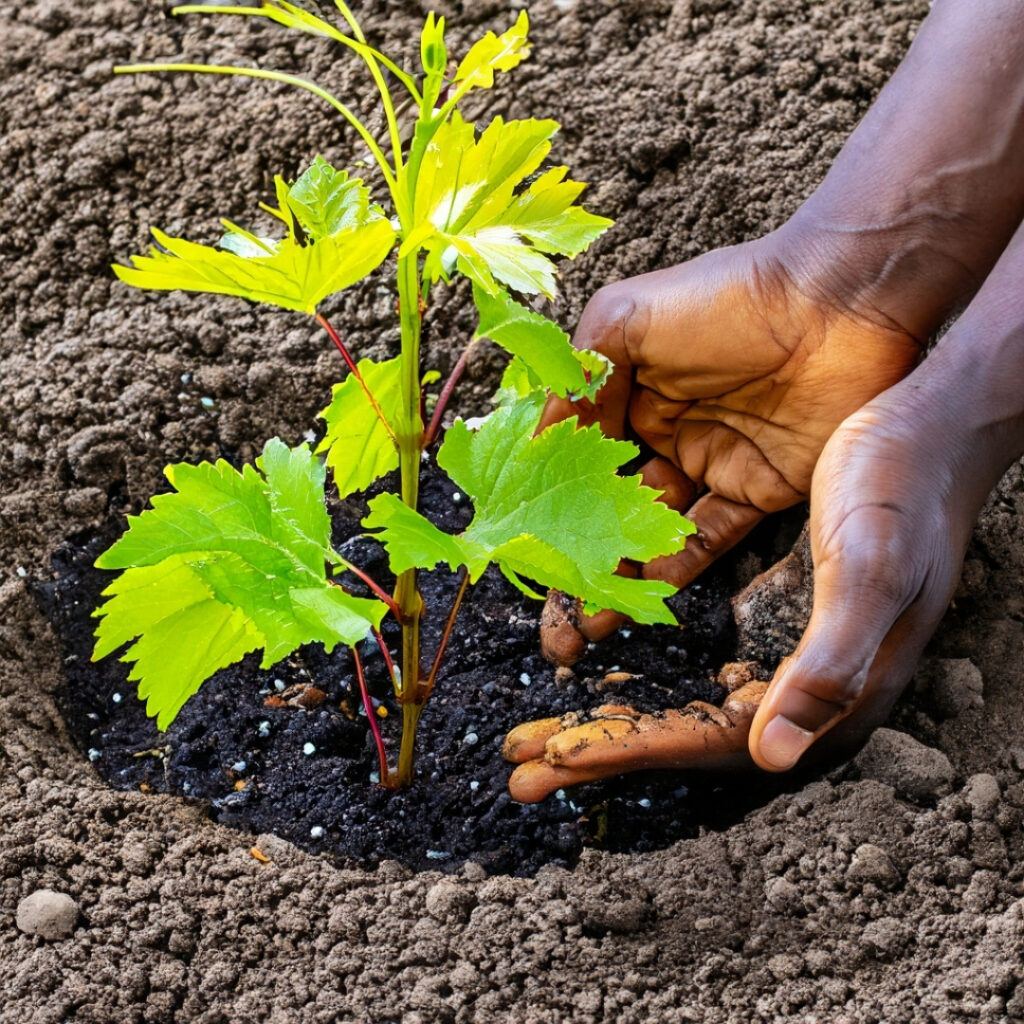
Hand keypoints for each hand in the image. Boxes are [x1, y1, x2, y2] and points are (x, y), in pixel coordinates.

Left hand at [509, 326, 1021, 798]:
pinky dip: (628, 664)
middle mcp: (795, 685)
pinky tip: (583, 660)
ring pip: (671, 698)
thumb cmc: (905, 496)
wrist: (926, 434)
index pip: (713, 740)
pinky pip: (680, 655)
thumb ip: (831, 665)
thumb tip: (773, 757)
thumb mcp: (871, 573)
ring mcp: (775, 651)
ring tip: (529, 740)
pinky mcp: (759, 615)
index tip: (558, 757)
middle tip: (518, 775)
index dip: (632, 749)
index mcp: (830, 693)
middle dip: (597, 751)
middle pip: (680, 733)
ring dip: (600, 716)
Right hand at [539, 231, 920, 662]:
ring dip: (622, 575)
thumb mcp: (627, 321)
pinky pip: (712, 536)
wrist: (841, 300)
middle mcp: (663, 431)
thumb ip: (578, 378)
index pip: (577, 461)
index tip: (521, 553)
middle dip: (578, 560)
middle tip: (554, 618)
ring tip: (589, 624)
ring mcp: (710, 462)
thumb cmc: (727, 297)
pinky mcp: (760, 488)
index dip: (547, 507)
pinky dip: (679, 566)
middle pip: (610, 507)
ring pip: (654, 531)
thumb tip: (538, 443)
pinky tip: (646, 593)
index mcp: (627, 392)